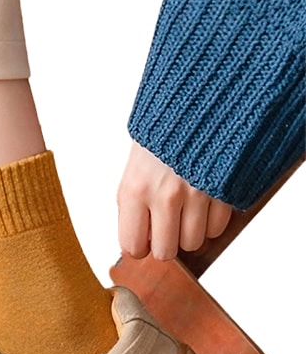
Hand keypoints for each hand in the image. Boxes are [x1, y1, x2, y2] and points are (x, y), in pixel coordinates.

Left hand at [117, 141, 232, 260]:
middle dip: (164, 244)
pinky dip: (211, 222)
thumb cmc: (158, 135)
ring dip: (189, 233)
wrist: (192, 103)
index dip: (137, 246)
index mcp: (133, 189)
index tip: (141, 239)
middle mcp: (163, 196)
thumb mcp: (133, 167)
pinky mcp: (222, 190)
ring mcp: (196, 194)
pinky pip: (217, 228)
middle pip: (166, 251)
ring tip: (184, 212)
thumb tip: (138, 240)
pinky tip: (203, 203)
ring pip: (194, 243)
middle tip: (164, 228)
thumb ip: (133, 204)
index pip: (132, 244)